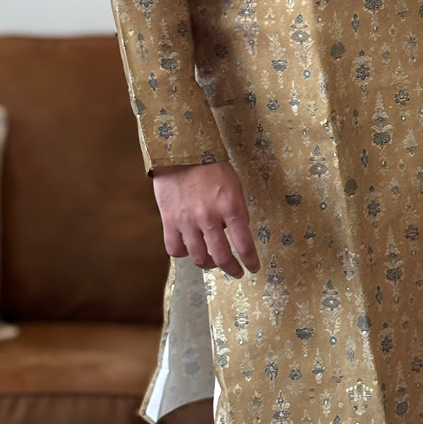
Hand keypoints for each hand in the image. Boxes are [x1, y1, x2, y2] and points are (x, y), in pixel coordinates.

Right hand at [150, 162, 260, 277]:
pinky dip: (183, 253)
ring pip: (198, 257)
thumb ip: (237, 211)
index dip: (250, 260)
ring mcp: (187, 221)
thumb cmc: (212, 166)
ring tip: (213, 261)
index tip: (253, 268)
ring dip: (209, 264)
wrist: (182, 151)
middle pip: (221, 256)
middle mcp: (209, 217)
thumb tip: (237, 234)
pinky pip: (175, 249)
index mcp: (230, 206)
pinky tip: (189, 248)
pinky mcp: (169, 221)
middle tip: (236, 272)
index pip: (244, 244)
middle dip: (232, 269)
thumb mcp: (234, 185)